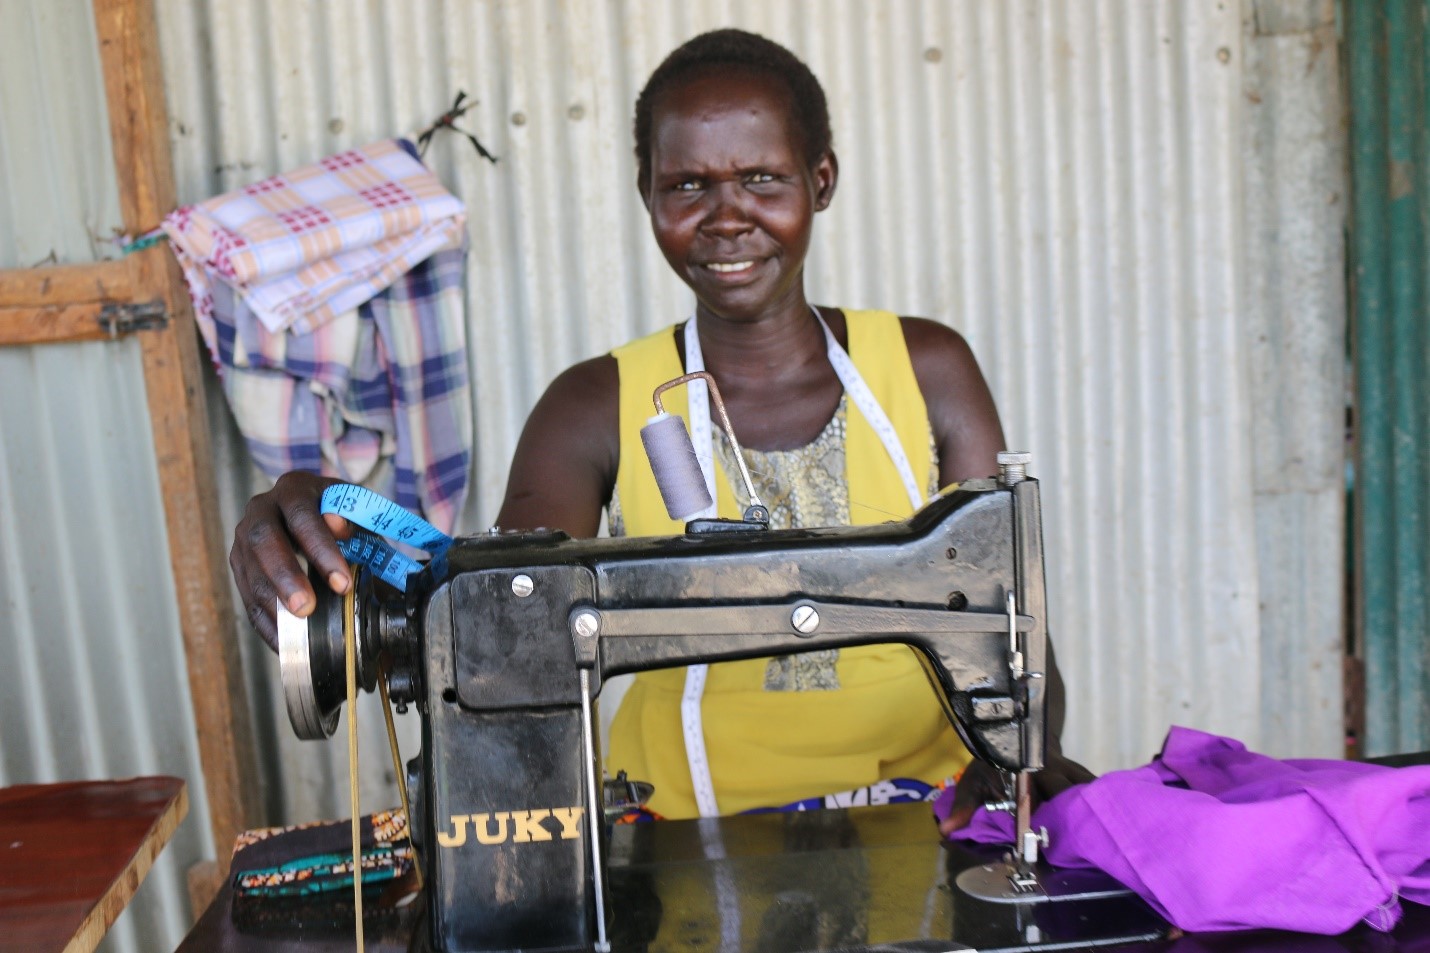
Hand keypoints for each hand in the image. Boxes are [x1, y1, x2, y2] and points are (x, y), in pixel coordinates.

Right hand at [229, 471, 351, 650]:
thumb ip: (354, 518)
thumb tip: (339, 523)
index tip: (342, 583)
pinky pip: (247, 596)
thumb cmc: (346, 518)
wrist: (323, 518)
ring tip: (297, 629)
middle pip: (264, 539)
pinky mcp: (240, 566)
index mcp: (294, 489)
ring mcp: (245, 538)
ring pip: (249, 570)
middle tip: (306, 607)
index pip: (301, 514)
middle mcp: (262, 508)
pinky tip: (284, 642)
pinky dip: (266, 622)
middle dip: (285, 576)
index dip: (320, 549)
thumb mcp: (357, 513)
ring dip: (272, 602)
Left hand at [937, 752, 1095, 836]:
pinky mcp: (1080, 772)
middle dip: (1069, 817)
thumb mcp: (973, 781)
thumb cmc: (993, 763)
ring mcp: (1068, 768)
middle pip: (1066, 793)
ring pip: (1085, 789)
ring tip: (1092, 838)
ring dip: (1088, 811)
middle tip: (1069, 845)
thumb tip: (947, 831)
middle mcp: (1049, 767)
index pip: (1032, 798)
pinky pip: (1093, 788)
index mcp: (1023, 771)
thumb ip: (963, 807)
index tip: (1040, 840)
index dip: (1039, 818)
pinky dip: (1097, 804)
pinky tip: (1102, 824)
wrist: (1014, 734)